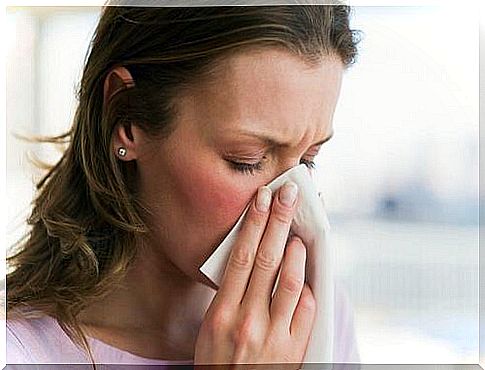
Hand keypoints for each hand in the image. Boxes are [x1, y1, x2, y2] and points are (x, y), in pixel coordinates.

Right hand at [194, 182, 315, 369]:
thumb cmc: (217, 361)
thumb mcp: (210, 327)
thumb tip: (251, 259)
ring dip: (297, 251)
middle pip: (267, 260)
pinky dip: (308, 286)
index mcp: (221, 313)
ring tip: (298, 232)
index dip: (253, 224)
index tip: (262, 198)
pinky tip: (306, 272)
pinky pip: (306, 309)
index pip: (241, 257)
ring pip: (291, 281)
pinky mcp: (293, 348)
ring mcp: (273, 335)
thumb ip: (229, 295)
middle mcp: (247, 321)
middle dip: (279, 222)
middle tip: (288, 195)